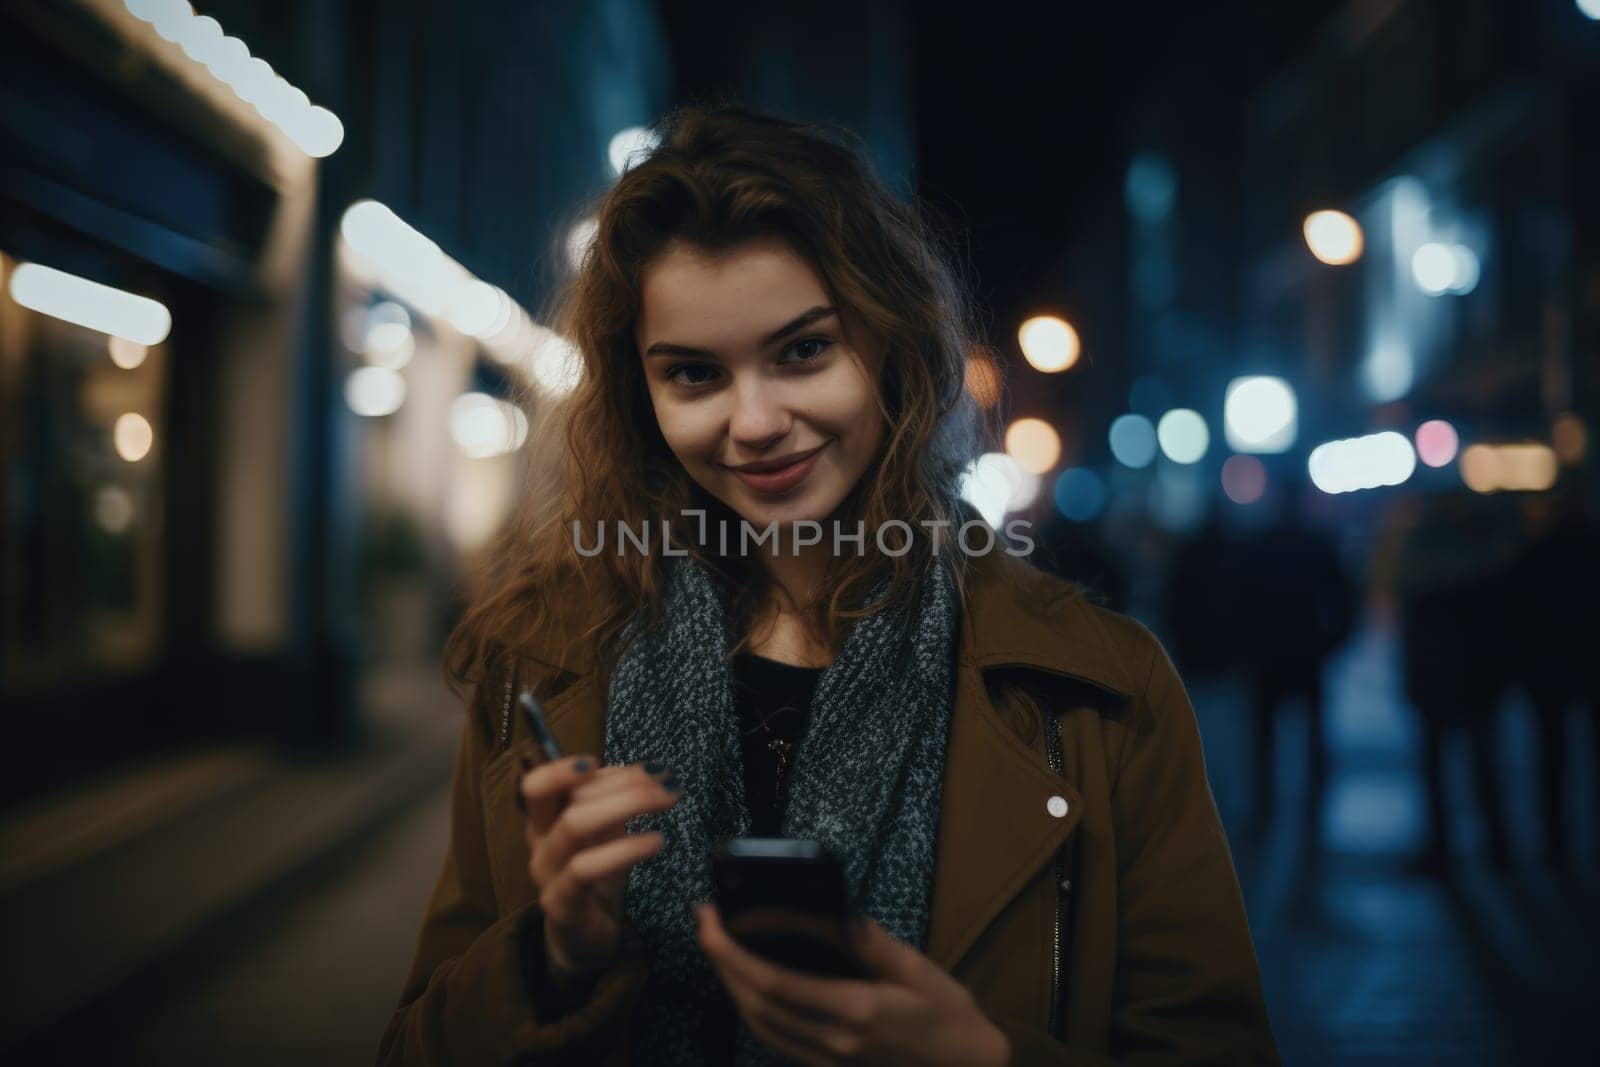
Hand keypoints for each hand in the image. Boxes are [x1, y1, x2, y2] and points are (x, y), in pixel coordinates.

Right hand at [520, 756, 680, 979]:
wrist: (586, 938)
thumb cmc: (597, 877)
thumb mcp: (607, 833)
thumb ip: (615, 801)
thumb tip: (647, 772)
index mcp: (546, 819)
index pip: (539, 784)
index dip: (564, 768)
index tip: (602, 761)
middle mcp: (541, 842)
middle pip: (559, 797)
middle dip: (618, 780)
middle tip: (664, 779)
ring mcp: (547, 873)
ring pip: (573, 824)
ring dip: (625, 804)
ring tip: (667, 800)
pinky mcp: (561, 903)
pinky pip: (586, 868)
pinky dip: (625, 849)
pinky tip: (655, 841)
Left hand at [695, 903, 1010, 1065]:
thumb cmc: (950, 1016)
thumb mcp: (918, 969)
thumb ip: (871, 944)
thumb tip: (834, 914)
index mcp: (856, 1010)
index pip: (774, 982)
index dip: (733, 952)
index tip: (711, 920)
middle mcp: (834, 1040)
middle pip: (755, 1003)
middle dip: (721, 962)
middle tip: (704, 922)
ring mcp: (828, 1059)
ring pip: (759, 1025)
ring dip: (729, 985)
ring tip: (718, 946)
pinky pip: (776, 1039)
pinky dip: (751, 1008)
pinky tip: (749, 982)